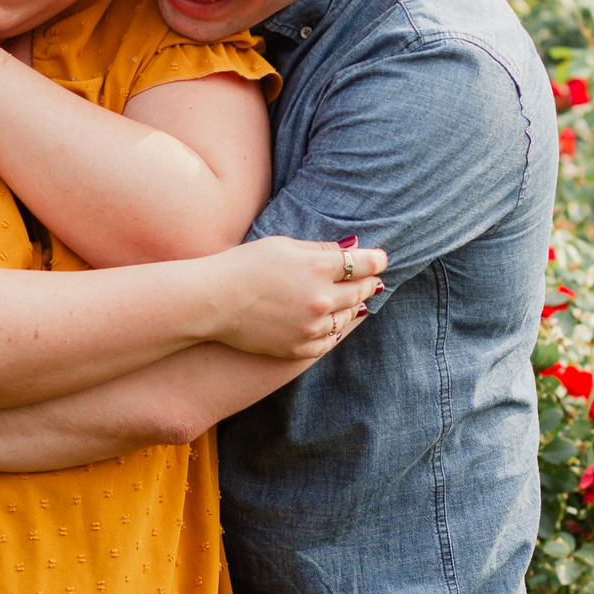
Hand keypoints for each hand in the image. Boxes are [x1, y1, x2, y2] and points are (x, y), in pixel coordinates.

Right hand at [204, 238, 389, 358]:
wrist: (213, 301)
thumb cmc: (244, 265)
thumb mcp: (283, 245)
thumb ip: (320, 249)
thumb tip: (350, 249)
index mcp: (318, 268)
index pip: (365, 264)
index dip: (377, 260)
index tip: (381, 259)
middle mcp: (321, 299)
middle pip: (361, 292)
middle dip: (369, 283)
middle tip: (372, 280)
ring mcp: (311, 327)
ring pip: (347, 318)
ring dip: (352, 307)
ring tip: (352, 301)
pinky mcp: (298, 348)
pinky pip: (329, 341)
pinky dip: (333, 330)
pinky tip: (332, 324)